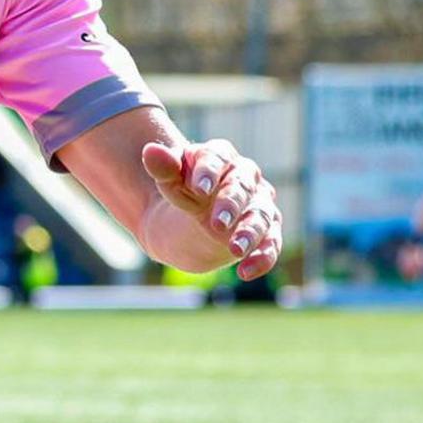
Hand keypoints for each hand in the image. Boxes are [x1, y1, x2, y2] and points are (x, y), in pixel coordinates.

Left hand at [138, 137, 283, 277]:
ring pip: (260, 216)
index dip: (209, 173)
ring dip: (250, 232)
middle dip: (230, 204)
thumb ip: (163, 168)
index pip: (217, 159)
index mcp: (221, 157)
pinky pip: (270, 244)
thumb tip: (151, 151)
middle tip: (217, 223)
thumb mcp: (170, 181)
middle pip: (241, 187)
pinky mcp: (266, 230)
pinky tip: (246, 272)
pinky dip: (262, 258)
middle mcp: (245, 177)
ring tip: (235, 248)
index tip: (198, 189)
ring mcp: (258, 204)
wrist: (195, 218)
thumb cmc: (185, 191)